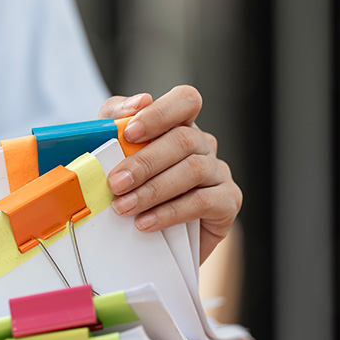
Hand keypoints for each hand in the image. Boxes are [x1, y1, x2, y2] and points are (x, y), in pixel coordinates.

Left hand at [98, 85, 242, 262]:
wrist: (145, 239)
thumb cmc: (129, 188)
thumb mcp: (112, 153)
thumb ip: (116, 122)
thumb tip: (138, 102)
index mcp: (179, 125)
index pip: (185, 101)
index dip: (159, 114)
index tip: (129, 133)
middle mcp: (203, 145)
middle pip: (183, 140)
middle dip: (144, 162)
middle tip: (115, 183)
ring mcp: (218, 172)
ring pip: (193, 170)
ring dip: (153, 190)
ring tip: (124, 207)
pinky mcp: (227, 202)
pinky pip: (203, 202)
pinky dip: (170, 213)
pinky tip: (145, 223)